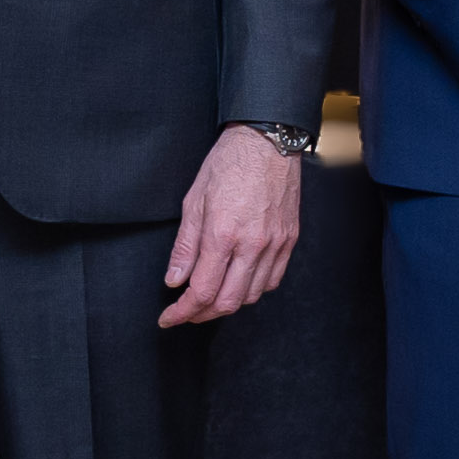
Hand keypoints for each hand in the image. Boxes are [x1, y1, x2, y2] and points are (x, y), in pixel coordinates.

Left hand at [160, 122, 305, 327]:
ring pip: (252, 296)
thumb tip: (174, 280)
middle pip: (228, 302)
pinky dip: (253, 290)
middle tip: (185, 313)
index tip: (168, 318)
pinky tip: (239, 282)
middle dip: (201, 315)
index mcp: (223, 234)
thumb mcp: (194, 200)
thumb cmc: (228, 164)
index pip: (201, 290)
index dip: (182, 312)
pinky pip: (273, 280)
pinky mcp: (289, 239)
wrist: (268, 140)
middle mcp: (253, 244)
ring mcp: (275, 244)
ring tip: (210, 297)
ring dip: (227, 303)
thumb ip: (185, 246)